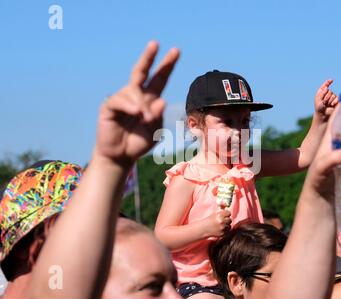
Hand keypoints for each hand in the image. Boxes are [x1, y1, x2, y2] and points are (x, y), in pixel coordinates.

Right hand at [95, 41, 179, 167]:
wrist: (121, 156)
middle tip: (155, 44)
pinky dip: (129, 105)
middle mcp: (136, 96)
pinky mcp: (109, 107)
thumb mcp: (154, 132)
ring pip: (133, 91)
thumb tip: (161, 100)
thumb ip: (158, 117)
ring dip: (141, 103)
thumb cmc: (138, 143)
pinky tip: (136, 112)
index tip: (176, 51)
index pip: (159, 79)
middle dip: (149, 57)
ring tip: (144, 118)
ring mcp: (121, 99)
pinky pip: (119, 100)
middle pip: (142, 71)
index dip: (166, 66)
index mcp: (149, 100)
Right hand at [205, 209, 231, 237]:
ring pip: (229, 226)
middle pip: (230, 220)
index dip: (227, 214)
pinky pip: (227, 231)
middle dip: (227, 219)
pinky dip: (225, 230)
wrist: (204, 228)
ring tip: (221, 225)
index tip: (226, 214)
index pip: (229, 213)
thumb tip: (227, 208)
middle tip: (223, 220)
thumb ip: (221, 211)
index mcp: (220, 215)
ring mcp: (222, 228)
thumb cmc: (209, 220)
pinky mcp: (222, 233)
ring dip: (226, 225)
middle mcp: (222, 221)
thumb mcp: (214, 214)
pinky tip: (220, 228)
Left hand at [314, 79, 338, 122]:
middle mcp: (327, 95)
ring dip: (329, 100)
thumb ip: (321, 93)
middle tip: (324, 103)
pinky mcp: (337, 102)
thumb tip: (327, 87)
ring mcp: (333, 98)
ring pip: (333, 94)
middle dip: (326, 97)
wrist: (323, 116)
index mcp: (321, 93)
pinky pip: (337, 98)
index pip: (325, 86)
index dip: (328, 83)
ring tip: (327, 105)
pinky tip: (332, 105)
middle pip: (329, 91)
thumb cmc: (319, 109)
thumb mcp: (318, 100)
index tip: (331, 80)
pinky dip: (334, 101)